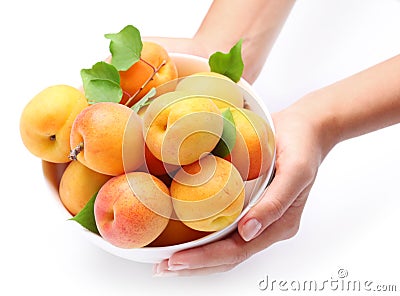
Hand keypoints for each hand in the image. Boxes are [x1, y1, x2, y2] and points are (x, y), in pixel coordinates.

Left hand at [153, 104, 330, 275]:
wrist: (306, 128)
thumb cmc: (302, 146)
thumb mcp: (295, 171)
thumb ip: (275, 203)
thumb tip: (247, 232)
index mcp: (280, 224)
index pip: (238, 250)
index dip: (206, 259)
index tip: (177, 261)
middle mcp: (266, 226)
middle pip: (228, 256)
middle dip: (194, 265)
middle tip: (162, 267)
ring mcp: (257, 218)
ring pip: (224, 247)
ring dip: (196, 257)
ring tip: (166, 263)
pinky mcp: (248, 206)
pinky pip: (224, 227)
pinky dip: (203, 237)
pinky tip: (183, 239)